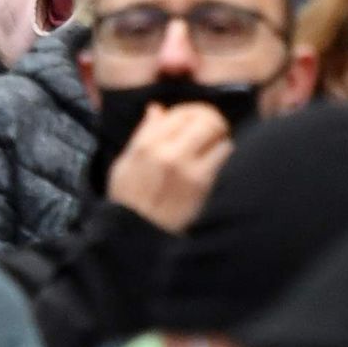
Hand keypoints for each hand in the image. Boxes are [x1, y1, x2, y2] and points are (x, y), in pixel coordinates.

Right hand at [103, 102, 234, 230]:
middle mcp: (167, 152)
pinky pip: (223, 153)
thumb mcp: (124, 164)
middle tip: (211, 126)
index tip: (191, 120)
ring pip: (217, 132)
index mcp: (146, 146)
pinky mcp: (202, 183)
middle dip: (210, 119)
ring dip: (218, 135)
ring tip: (214, 142)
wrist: (138, 237)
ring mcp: (186, 167)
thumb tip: (156, 109)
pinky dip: (223, 151)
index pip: (178, 113)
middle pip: (202, 117)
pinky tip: (215, 159)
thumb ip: (143, 134)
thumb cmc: (128, 202)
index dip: (189, 112)